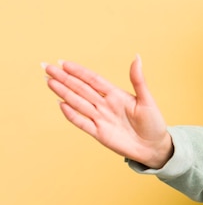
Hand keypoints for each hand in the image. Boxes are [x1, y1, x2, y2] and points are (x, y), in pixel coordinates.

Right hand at [43, 56, 171, 167]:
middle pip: (81, 89)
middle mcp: (106, 105)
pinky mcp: (99, 133)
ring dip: (63, 92)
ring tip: (49, 81)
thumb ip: (138, 80)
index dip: (79, 71)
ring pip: (78, 102)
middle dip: (64, 78)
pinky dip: (72, 114)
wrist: (154, 147)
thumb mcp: (147, 100)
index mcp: (116, 95)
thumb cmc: (154, 123)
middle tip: (47, 67)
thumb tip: (136, 57)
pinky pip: (82, 122)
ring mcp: (101, 119)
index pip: (93, 80)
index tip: (64, 62)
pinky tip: (61, 104)